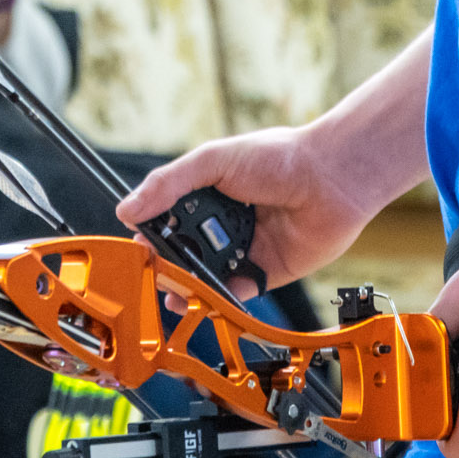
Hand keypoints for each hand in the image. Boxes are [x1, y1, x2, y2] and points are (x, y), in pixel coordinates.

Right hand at [117, 125, 379, 297]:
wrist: (331, 178)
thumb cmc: (278, 158)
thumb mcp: (213, 160)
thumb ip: (168, 184)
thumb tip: (127, 209)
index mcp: (208, 192)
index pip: (167, 218)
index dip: (150, 234)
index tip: (134, 248)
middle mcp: (224, 222)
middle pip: (184, 251)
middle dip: (167, 265)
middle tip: (150, 275)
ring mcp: (243, 248)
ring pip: (206, 276)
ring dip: (189, 286)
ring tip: (173, 294)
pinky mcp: (266, 272)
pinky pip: (236, 292)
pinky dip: (220, 299)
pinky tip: (205, 300)